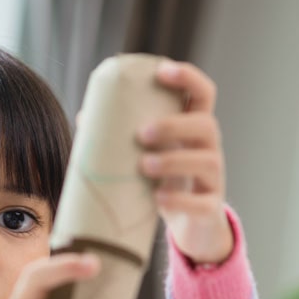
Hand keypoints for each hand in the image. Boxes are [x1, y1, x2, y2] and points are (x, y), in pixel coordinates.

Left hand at [137, 60, 232, 264]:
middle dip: (174, 125)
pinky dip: (180, 199)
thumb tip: (84, 116)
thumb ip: (125, 137)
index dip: (188, 77)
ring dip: (174, 160)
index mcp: (194, 130)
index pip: (203, 93)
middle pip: (207, 125)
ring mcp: (214, 180)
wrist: (191, 227)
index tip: (162, 71)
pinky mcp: (210, 209)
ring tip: (144, 166)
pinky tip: (159, 198)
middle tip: (142, 133)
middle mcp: (210, 149)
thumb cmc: (166, 181)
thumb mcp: (151, 155)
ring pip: (207, 161)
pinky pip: (203, 203)